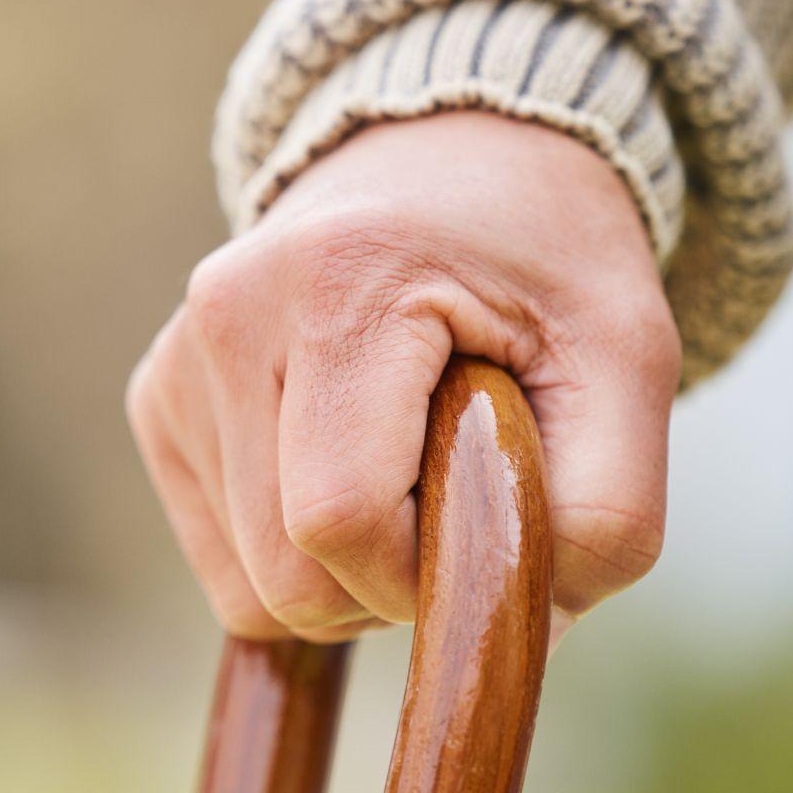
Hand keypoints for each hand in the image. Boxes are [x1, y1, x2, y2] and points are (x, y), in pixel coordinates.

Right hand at [127, 111, 679, 645]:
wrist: (460, 154)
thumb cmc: (551, 260)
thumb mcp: (631, 363)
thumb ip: (606, 513)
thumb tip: (515, 637)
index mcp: (338, 281)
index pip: (341, 521)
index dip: (425, 574)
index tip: (489, 522)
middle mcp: (227, 311)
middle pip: (285, 577)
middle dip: (390, 587)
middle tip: (460, 501)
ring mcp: (179, 359)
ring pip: (248, 588)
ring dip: (350, 577)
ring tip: (412, 471)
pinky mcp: (160, 400)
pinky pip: (224, 563)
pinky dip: (302, 556)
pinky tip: (355, 467)